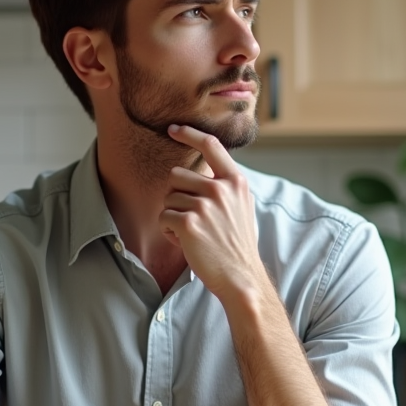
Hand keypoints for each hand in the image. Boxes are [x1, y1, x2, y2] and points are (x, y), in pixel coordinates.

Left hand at [160, 124, 265, 298]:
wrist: (240, 277)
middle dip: (177, 196)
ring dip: (173, 215)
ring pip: (168, 197)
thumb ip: (226, 185)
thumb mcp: (242, 206)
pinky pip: (164, 217)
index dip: (189, 133)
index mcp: (235, 181)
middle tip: (194, 219)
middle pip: (177, 175)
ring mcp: (205, 205)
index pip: (210, 145)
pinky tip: (187, 242)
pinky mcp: (188, 222)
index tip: (173, 128)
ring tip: (194, 232)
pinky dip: (169, 231)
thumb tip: (207, 167)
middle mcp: (221, 189)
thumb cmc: (237, 244)